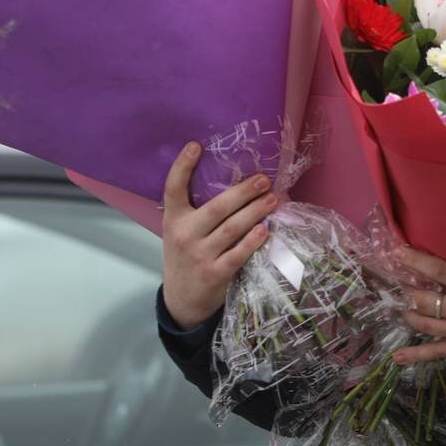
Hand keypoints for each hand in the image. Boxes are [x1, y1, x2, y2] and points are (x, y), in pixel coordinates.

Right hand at [161, 142, 274, 329]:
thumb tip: (235, 184)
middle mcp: (184, 235)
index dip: (182, 166)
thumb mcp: (181, 232)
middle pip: (217, 208)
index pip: (172, 189)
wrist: (183, 301)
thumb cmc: (187, 257)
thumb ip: (197, 213)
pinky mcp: (215, 273)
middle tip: (264, 179)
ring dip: (256, 212)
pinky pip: (238, 253)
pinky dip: (253, 240)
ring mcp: (199, 255)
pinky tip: (266, 229)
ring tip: (273, 198)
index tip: (196, 145)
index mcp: (174, 220)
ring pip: (232, 228)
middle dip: (243, 192)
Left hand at [392, 236, 445, 372]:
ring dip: (408, 313)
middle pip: (424, 299)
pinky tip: (397, 356)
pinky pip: (436, 353)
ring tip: (399, 304)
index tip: (398, 252)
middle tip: (395, 279)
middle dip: (406, 289)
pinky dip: (415, 355)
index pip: (439, 271)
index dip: (416, 260)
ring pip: (424, 324)